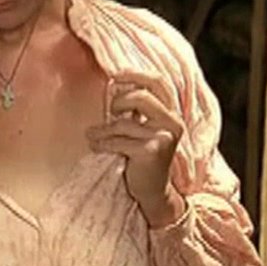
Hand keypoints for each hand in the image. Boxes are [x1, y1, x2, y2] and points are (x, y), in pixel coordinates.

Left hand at [86, 71, 186, 226]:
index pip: (158, 83)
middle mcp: (172, 123)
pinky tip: (97, 148)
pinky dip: (102, 144)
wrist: (153, 191)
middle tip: (110, 113)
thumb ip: (135, 110)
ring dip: (102, 130)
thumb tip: (113, 84)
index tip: (115, 74)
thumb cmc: (142, 156)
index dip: (136, 74)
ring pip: (123, 123)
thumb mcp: (142, 129)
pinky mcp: (152, 151)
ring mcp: (163, 137)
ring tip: (93, 136)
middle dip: (119, 102)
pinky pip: (118, 141)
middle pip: (140, 97)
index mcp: (170, 114)